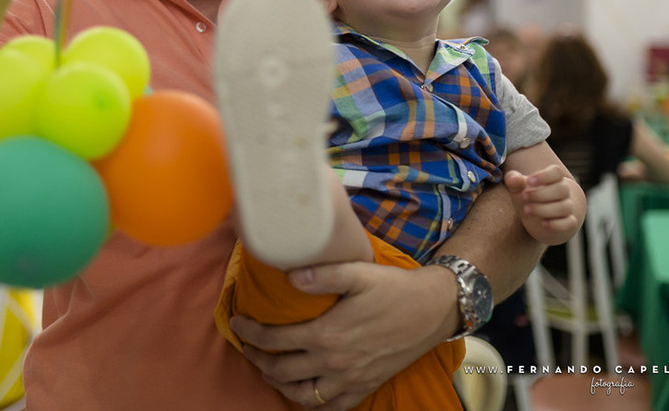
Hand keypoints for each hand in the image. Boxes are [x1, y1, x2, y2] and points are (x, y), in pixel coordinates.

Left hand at [229, 261, 457, 408]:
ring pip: (303, 395)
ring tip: (269, 370)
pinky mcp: (366, 386)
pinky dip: (314, 406)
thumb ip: (321, 273)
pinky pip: (334, 407)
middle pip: (281, 371)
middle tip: (246, 347)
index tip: (236, 323)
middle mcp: (334, 362)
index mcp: (326, 334)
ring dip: (279, 385)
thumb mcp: (357, 272)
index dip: (249, 332)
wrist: (432, 309)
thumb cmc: (394, 288)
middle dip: (257, 360)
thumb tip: (288, 275)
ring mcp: (351, 379)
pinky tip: (305, 395)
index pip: (274, 339)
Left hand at [504, 164, 580, 243]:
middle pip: (561, 189)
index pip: (556, 172)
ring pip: (564, 207)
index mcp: (554, 179)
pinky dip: (557, 224)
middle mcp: (564, 192)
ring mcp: (568, 208)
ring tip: (526, 209)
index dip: (544, 175)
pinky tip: (543, 223)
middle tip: (524, 196)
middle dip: (541, 193)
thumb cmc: (529, 198)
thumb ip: (514, 181)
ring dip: (544, 209)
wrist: (540, 220)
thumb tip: (512, 179)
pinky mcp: (569, 224)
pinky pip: (569, 223)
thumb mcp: (519, 188)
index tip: (529, 181)